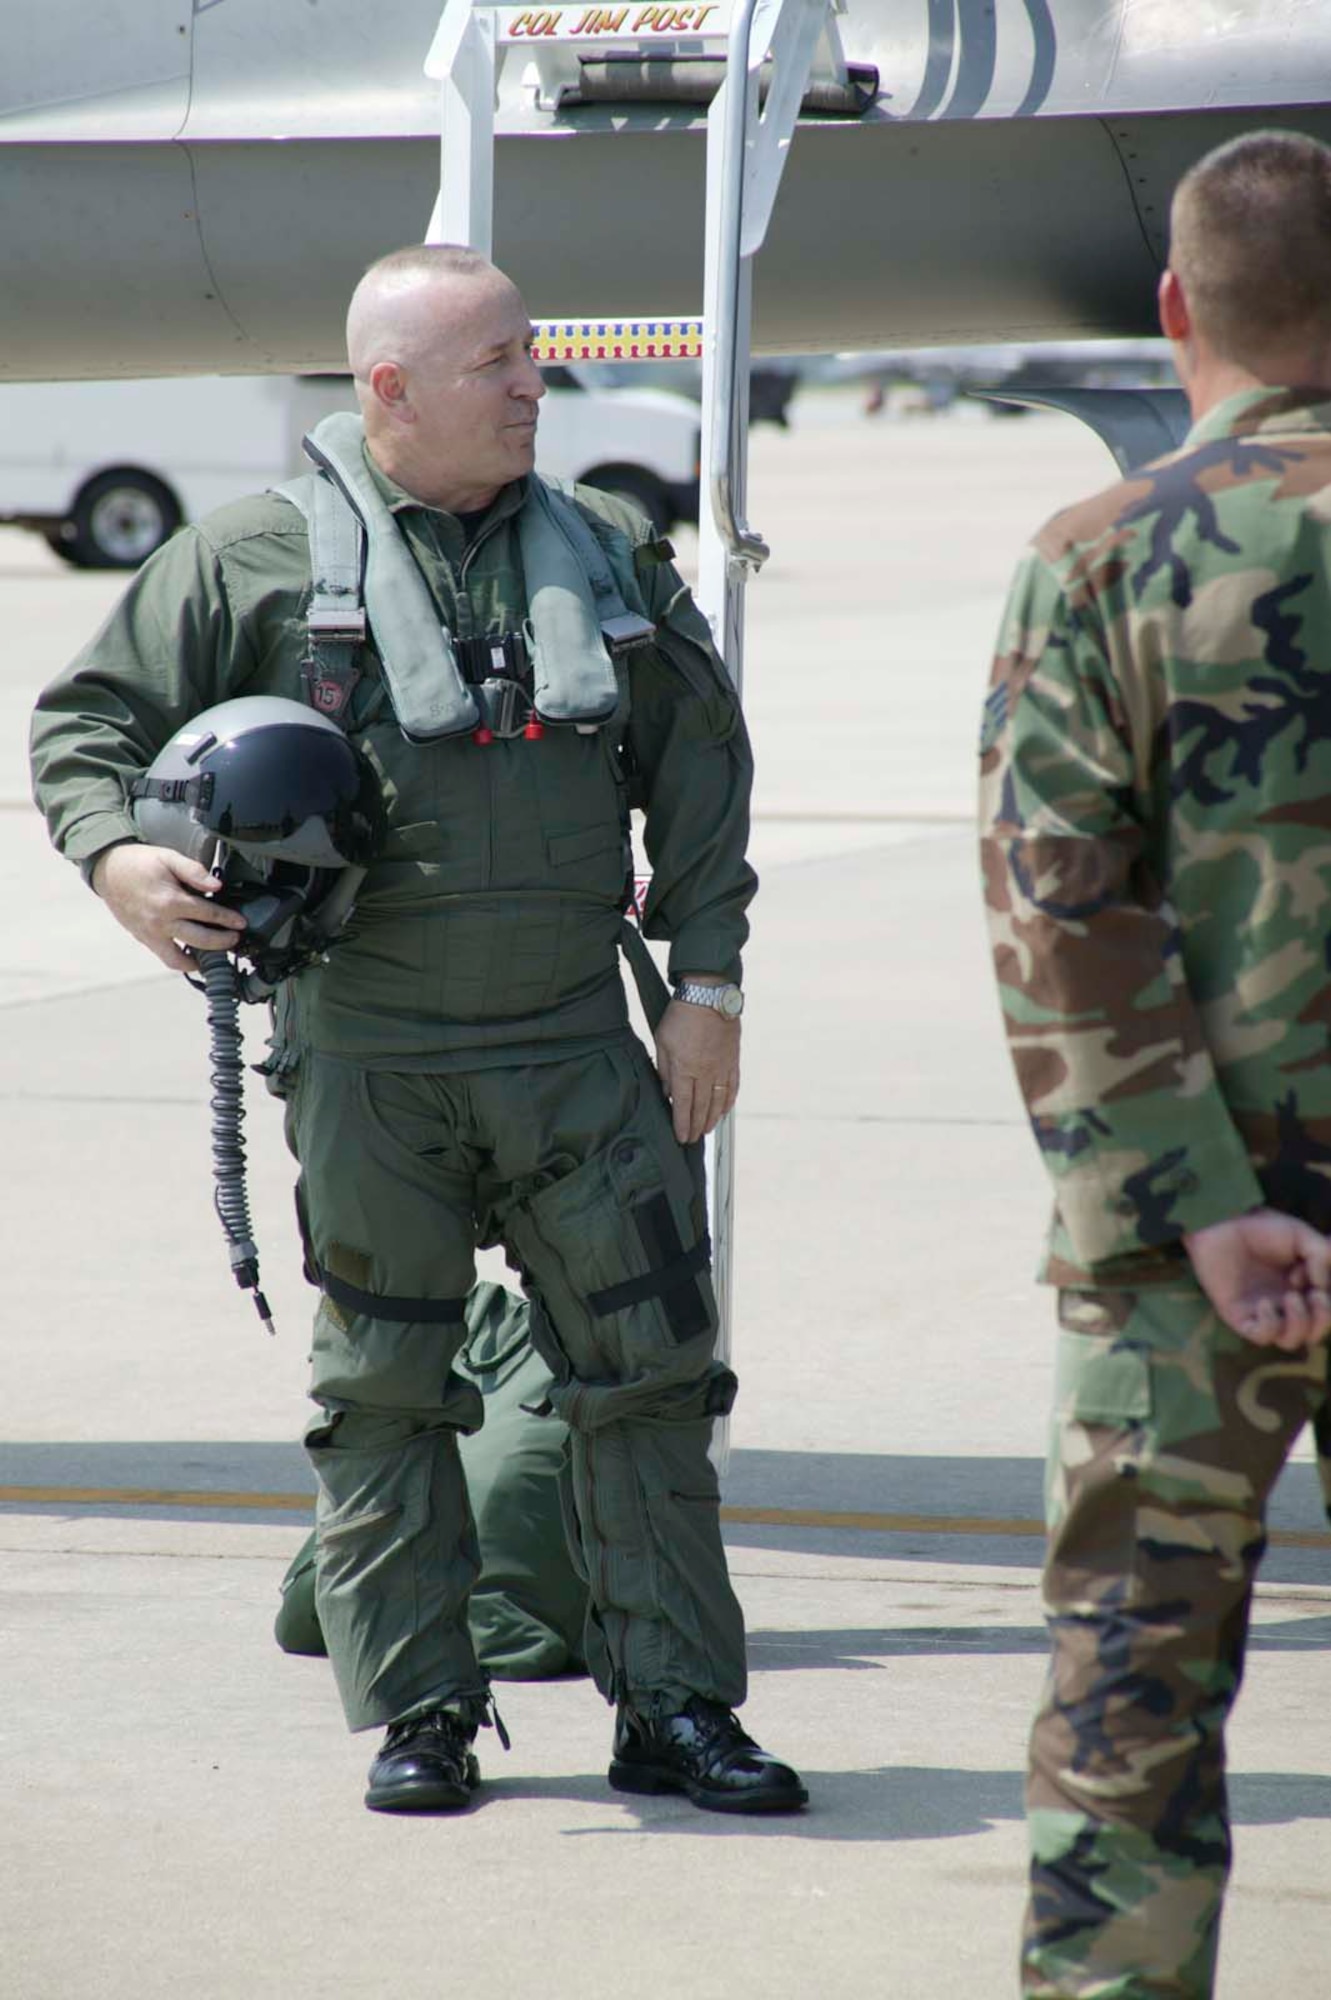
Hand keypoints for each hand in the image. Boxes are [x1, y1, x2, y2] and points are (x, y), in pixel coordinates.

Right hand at [92, 841, 246, 973]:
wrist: (108, 871)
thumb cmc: (138, 863)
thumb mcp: (168, 858)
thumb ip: (194, 871)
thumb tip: (217, 885)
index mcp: (170, 901)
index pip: (208, 914)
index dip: (228, 919)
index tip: (241, 923)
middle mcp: (161, 922)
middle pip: (200, 940)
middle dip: (222, 942)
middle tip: (235, 939)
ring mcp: (151, 934)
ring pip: (181, 959)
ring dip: (202, 959)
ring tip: (217, 953)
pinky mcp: (144, 939)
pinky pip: (166, 958)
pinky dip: (182, 961)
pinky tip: (195, 956)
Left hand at [653, 998, 739, 1144]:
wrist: (709, 994)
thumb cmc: (681, 1015)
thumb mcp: (663, 1040)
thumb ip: (663, 1069)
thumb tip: (666, 1093)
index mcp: (684, 1068)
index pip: (683, 1104)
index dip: (681, 1123)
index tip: (680, 1137)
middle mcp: (705, 1072)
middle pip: (701, 1107)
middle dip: (696, 1126)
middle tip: (692, 1139)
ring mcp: (722, 1067)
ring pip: (718, 1101)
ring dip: (712, 1119)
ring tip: (706, 1130)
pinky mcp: (733, 1060)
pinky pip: (732, 1087)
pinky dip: (728, 1103)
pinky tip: (723, 1112)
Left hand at [1182, 1208, 1330, 1349]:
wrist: (1221, 1224)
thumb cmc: (1260, 1228)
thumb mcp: (1300, 1235)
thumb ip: (1322, 1255)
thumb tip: (1323, 1286)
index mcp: (1303, 1288)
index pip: (1325, 1310)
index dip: (1327, 1301)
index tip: (1316, 1273)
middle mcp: (1284, 1304)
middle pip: (1313, 1332)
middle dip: (1323, 1320)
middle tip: (1316, 1296)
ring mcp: (1263, 1312)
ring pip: (1289, 1340)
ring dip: (1300, 1324)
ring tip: (1291, 1297)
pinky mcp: (1239, 1316)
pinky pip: (1260, 1337)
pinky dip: (1269, 1325)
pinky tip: (1264, 1303)